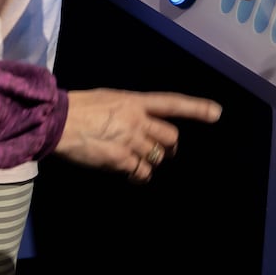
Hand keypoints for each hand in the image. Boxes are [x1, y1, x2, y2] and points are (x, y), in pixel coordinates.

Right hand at [56, 89, 221, 181]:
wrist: (59, 121)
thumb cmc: (78, 107)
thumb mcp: (108, 99)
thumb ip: (127, 110)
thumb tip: (136, 123)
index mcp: (134, 100)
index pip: (171, 103)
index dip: (195, 108)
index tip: (217, 113)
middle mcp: (138, 119)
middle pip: (170, 137)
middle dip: (169, 147)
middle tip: (162, 151)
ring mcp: (131, 140)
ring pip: (156, 157)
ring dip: (149, 162)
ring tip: (134, 161)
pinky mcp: (122, 159)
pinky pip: (141, 172)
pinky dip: (138, 175)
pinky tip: (128, 172)